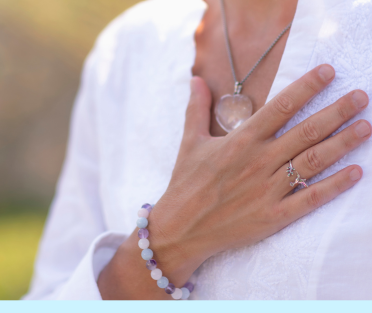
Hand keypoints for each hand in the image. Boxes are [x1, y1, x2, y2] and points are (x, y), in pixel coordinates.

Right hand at [149, 64, 369, 284]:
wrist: (180, 228)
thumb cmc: (185, 183)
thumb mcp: (188, 142)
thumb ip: (196, 109)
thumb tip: (195, 80)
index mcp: (240, 141)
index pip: (280, 107)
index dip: (307, 87)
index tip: (329, 71)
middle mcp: (258, 162)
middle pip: (306, 131)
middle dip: (337, 111)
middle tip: (361, 96)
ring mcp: (267, 190)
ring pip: (313, 161)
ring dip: (343, 143)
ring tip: (366, 127)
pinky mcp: (272, 216)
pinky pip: (309, 198)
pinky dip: (334, 186)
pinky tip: (356, 173)